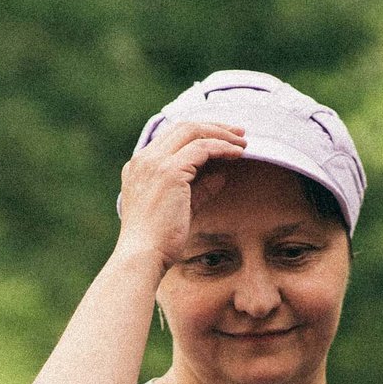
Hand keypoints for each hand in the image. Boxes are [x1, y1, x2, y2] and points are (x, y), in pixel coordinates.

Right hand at [119, 120, 246, 263]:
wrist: (143, 256)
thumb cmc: (159, 240)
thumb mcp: (181, 208)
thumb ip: (199, 189)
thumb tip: (221, 175)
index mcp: (139, 165)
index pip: (172, 136)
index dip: (201, 133)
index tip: (224, 138)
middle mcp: (144, 158)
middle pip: (183, 127)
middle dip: (214, 127)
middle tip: (239, 133)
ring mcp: (155, 162)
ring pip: (193, 131)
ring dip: (222, 134)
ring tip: (243, 143)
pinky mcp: (169, 171)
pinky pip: (202, 148)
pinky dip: (222, 147)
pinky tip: (237, 154)